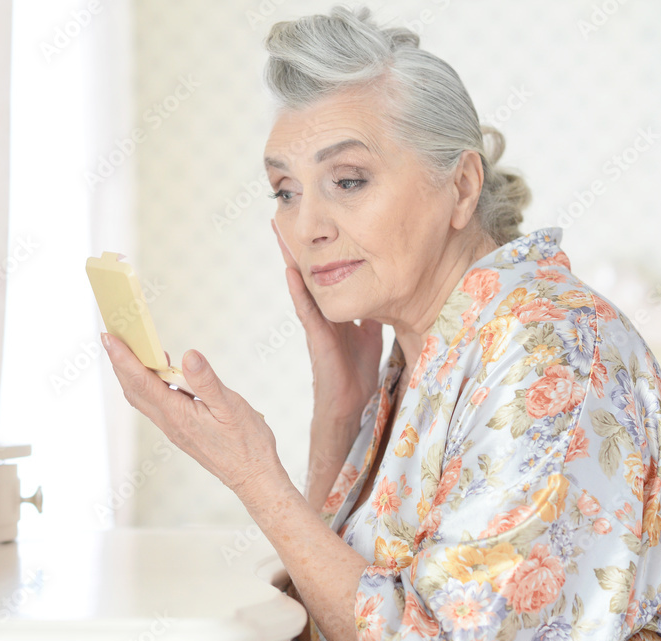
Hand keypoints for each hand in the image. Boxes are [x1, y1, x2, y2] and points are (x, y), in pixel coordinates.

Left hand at [101, 333, 285, 500]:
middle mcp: (169, 421)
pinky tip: (162, 372)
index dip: (122, 357)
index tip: (108, 337)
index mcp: (177, 413)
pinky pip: (155, 402)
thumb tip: (188, 355)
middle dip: (119, 361)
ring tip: (132, 348)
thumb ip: (206, 381)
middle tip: (112, 334)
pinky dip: (149, 383)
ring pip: (142, 396)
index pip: (141, 380)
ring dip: (132, 372)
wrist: (252, 476)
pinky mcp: (180, 429)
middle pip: (133, 387)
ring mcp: (173, 427)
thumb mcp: (231, 406)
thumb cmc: (246, 443)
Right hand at [271, 218, 382, 422]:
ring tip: (279, 233)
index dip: (312, 250)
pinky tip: (291, 271)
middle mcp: (318, 313)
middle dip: (293, 246)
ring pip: (299, 285)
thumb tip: (381, 290)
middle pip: (304, 273)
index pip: (319, 274)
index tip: (305, 225)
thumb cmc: (354, 371)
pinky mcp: (316, 338)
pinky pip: (306, 310)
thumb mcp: (370, 333)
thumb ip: (370, 312)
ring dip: (289, 259)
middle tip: (280, 217)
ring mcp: (315, 324)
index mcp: (330, 309)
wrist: (349, 403)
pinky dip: (298, 291)